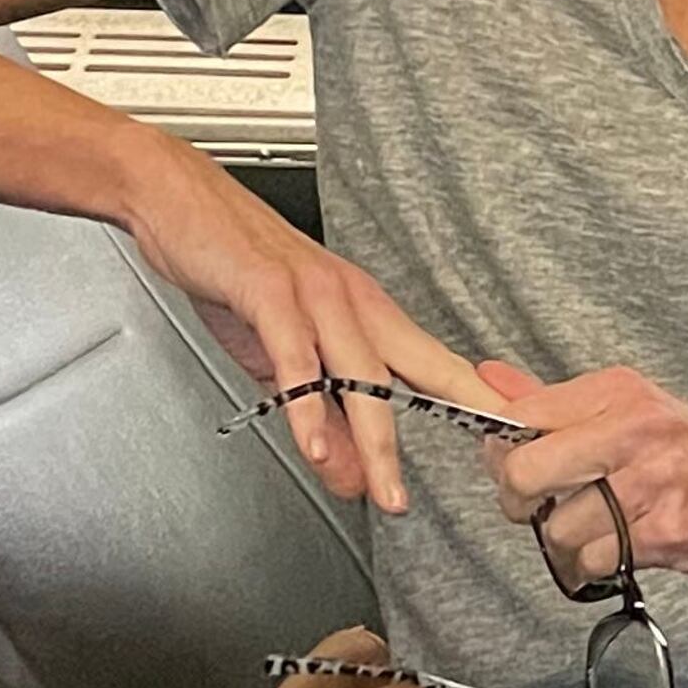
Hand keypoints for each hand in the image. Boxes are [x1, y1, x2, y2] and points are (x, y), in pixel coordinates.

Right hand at [114, 136, 495, 516]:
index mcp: (364, 311)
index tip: (513, 435)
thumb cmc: (231, 266)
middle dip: (455, 424)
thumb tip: (352, 477)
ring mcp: (314, 295)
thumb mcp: (277, 358)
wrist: (175, 196)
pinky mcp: (269, 293)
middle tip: (485, 474)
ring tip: (386, 491)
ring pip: (361, 374)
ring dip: (376, 440)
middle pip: (417, 370)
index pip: (434, 363)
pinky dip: (306, 406)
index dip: (477, 399)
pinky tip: (313, 443)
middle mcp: (352, 300)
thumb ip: (321, 417)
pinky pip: (296, 358)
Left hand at [475, 358, 687, 584]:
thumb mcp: (636, 409)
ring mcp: (650, 482)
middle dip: (518, 501)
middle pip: (523, 470)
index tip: (516, 465)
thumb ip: (556, 400)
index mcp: (620, 392)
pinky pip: (593, 561)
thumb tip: (487, 379)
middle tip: (538, 508)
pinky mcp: (665, 533)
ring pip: (556, 527)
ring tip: (596, 533)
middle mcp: (633, 429)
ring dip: (565, 543)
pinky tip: (620, 551)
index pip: (522, 414)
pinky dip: (596, 566)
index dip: (502, 450)